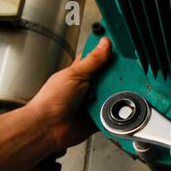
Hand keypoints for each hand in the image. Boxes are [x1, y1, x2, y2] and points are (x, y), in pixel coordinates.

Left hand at [28, 37, 111, 151]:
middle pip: (112, 75)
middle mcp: (90, 85)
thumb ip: (93, 60)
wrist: (50, 127)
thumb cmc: (52, 101)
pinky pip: (117, 110)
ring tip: (112, 93)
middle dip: (118, 75)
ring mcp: (97, 100)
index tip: (120, 48)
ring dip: (117, 93)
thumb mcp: (74, 74)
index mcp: (81, 71)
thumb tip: (105, 43)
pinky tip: (114, 105)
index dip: (109, 51)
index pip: (99, 56)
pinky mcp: (102, 115)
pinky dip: (118, 109)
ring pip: (116, 92)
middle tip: (120, 74)